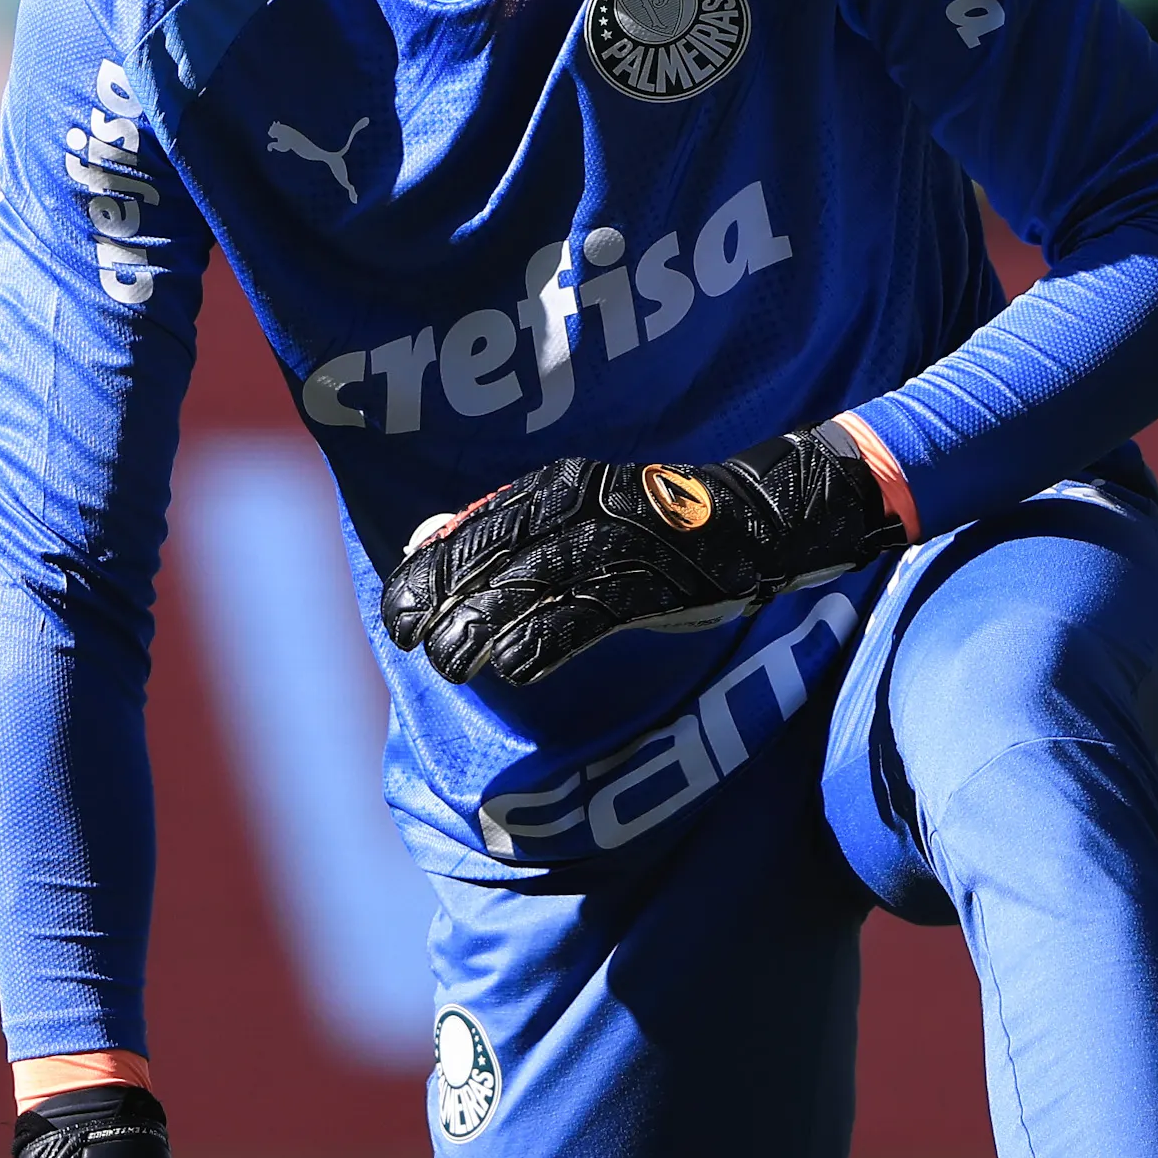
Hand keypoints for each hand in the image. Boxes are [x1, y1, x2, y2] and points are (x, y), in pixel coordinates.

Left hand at [378, 424, 906, 687]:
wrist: (761, 518)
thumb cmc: (660, 526)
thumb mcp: (577, 514)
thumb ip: (506, 528)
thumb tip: (424, 540)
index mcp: (558, 486)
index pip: (476, 529)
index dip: (430, 573)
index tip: (395, 615)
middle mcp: (583, 502)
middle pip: (498, 554)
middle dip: (450, 600)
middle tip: (414, 645)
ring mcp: (621, 539)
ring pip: (538, 584)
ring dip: (488, 626)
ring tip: (452, 666)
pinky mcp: (657, 576)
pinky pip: (593, 610)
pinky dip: (550, 639)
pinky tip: (516, 670)